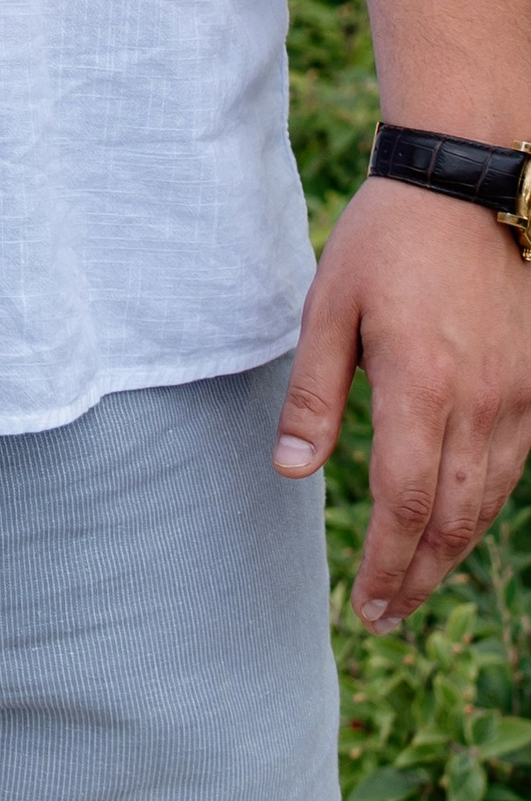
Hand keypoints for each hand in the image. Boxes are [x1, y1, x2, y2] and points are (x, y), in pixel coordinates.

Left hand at [274, 174, 530, 623]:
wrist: (465, 185)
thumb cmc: (385, 241)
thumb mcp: (328, 306)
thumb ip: (314, 395)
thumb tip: (292, 472)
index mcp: (421, 386)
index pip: (406, 503)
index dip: (387, 563)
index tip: (367, 604)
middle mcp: (480, 401)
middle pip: (454, 518)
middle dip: (418, 575)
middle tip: (387, 615)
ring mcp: (518, 395)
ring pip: (491, 499)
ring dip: (454, 550)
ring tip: (416, 581)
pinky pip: (515, 465)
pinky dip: (486, 505)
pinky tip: (459, 522)